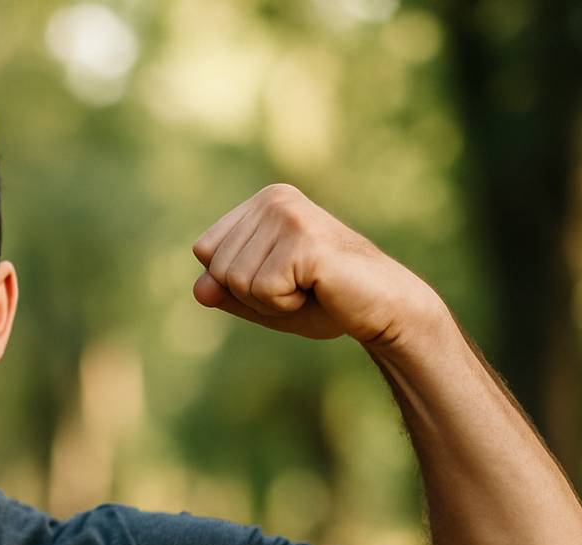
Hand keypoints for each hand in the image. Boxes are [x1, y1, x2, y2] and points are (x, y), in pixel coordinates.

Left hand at [190, 183, 444, 346]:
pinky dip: (285, 305)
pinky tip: (318, 289)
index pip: (205, 251)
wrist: (382, 308)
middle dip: (252, 294)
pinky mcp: (304, 240)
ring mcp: (289, 215)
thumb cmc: (324, 300)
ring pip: (235, 281)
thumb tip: (199, 289)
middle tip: (298, 287)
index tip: (280, 278)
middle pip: (217, 268)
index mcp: (263, 202)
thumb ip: (225, 291)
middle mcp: (274, 199)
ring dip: (270, 301)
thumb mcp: (261, 298)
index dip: (234, 281)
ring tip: (309, 287)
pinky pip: (263, 290)